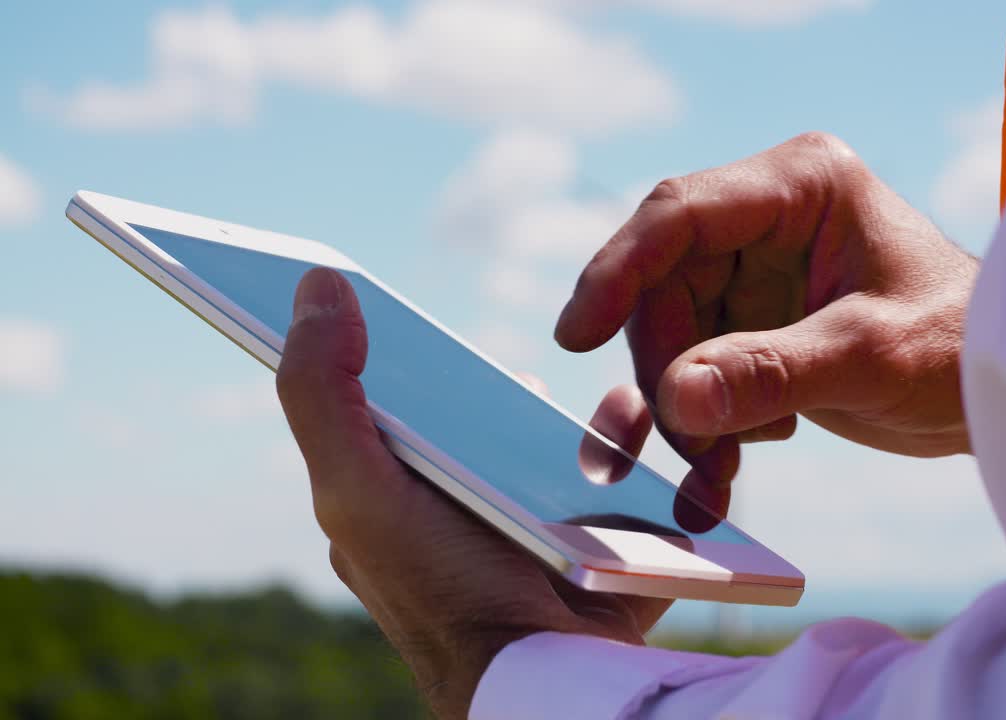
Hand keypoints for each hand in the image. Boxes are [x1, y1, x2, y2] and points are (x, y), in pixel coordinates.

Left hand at [277, 268, 670, 719]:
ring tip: (591, 397)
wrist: (547, 677)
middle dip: (500, 395)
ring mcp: (528, 540)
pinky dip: (630, 454)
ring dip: (577, 420)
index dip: (395, 367)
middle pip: (478, 430)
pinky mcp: (592, 555)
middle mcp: (457, 521)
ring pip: (555, 458)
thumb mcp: (356, 486)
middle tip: (516, 381)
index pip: (388, 417)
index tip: (412, 323)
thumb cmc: (441, 587)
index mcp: (395, 504)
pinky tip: (632, 425)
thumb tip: (317, 287)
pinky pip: (619, 488)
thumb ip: (322, 391)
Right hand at [556, 132, 976, 511]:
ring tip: (711, 475)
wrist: (1004, 394)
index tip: (576, 335)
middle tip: (690, 450)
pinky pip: (696, 367)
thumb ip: (772, 373)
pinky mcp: (756, 322)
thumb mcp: (872, 358)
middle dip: (666, 373)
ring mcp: (758, 272)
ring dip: (679, 411)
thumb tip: (674, 398)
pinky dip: (700, 422)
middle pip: (665, 287)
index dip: (618, 272)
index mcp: (800, 185)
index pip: (679, 214)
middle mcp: (768, 218)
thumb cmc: (966, 349)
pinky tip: (725, 466)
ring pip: (671, 336)